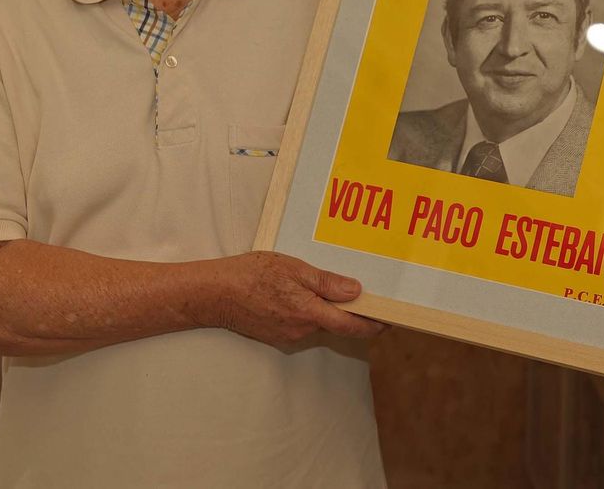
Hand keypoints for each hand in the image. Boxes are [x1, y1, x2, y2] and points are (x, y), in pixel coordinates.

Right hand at [206, 251, 386, 348]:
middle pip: (336, 325)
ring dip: (327, 310)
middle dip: (350, 313)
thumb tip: (355, 291)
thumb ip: (326, 282)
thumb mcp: (292, 268)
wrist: (214, 294)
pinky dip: (308, 312)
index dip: (373, 325)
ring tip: (326, 286)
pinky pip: (302, 324)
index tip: (389, 320)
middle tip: (363, 294)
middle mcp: (301, 330)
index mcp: (309, 312)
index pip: (351, 326)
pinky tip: (299, 295)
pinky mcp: (276, 335)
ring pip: (318, 324)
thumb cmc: (250, 275)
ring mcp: (288, 335)